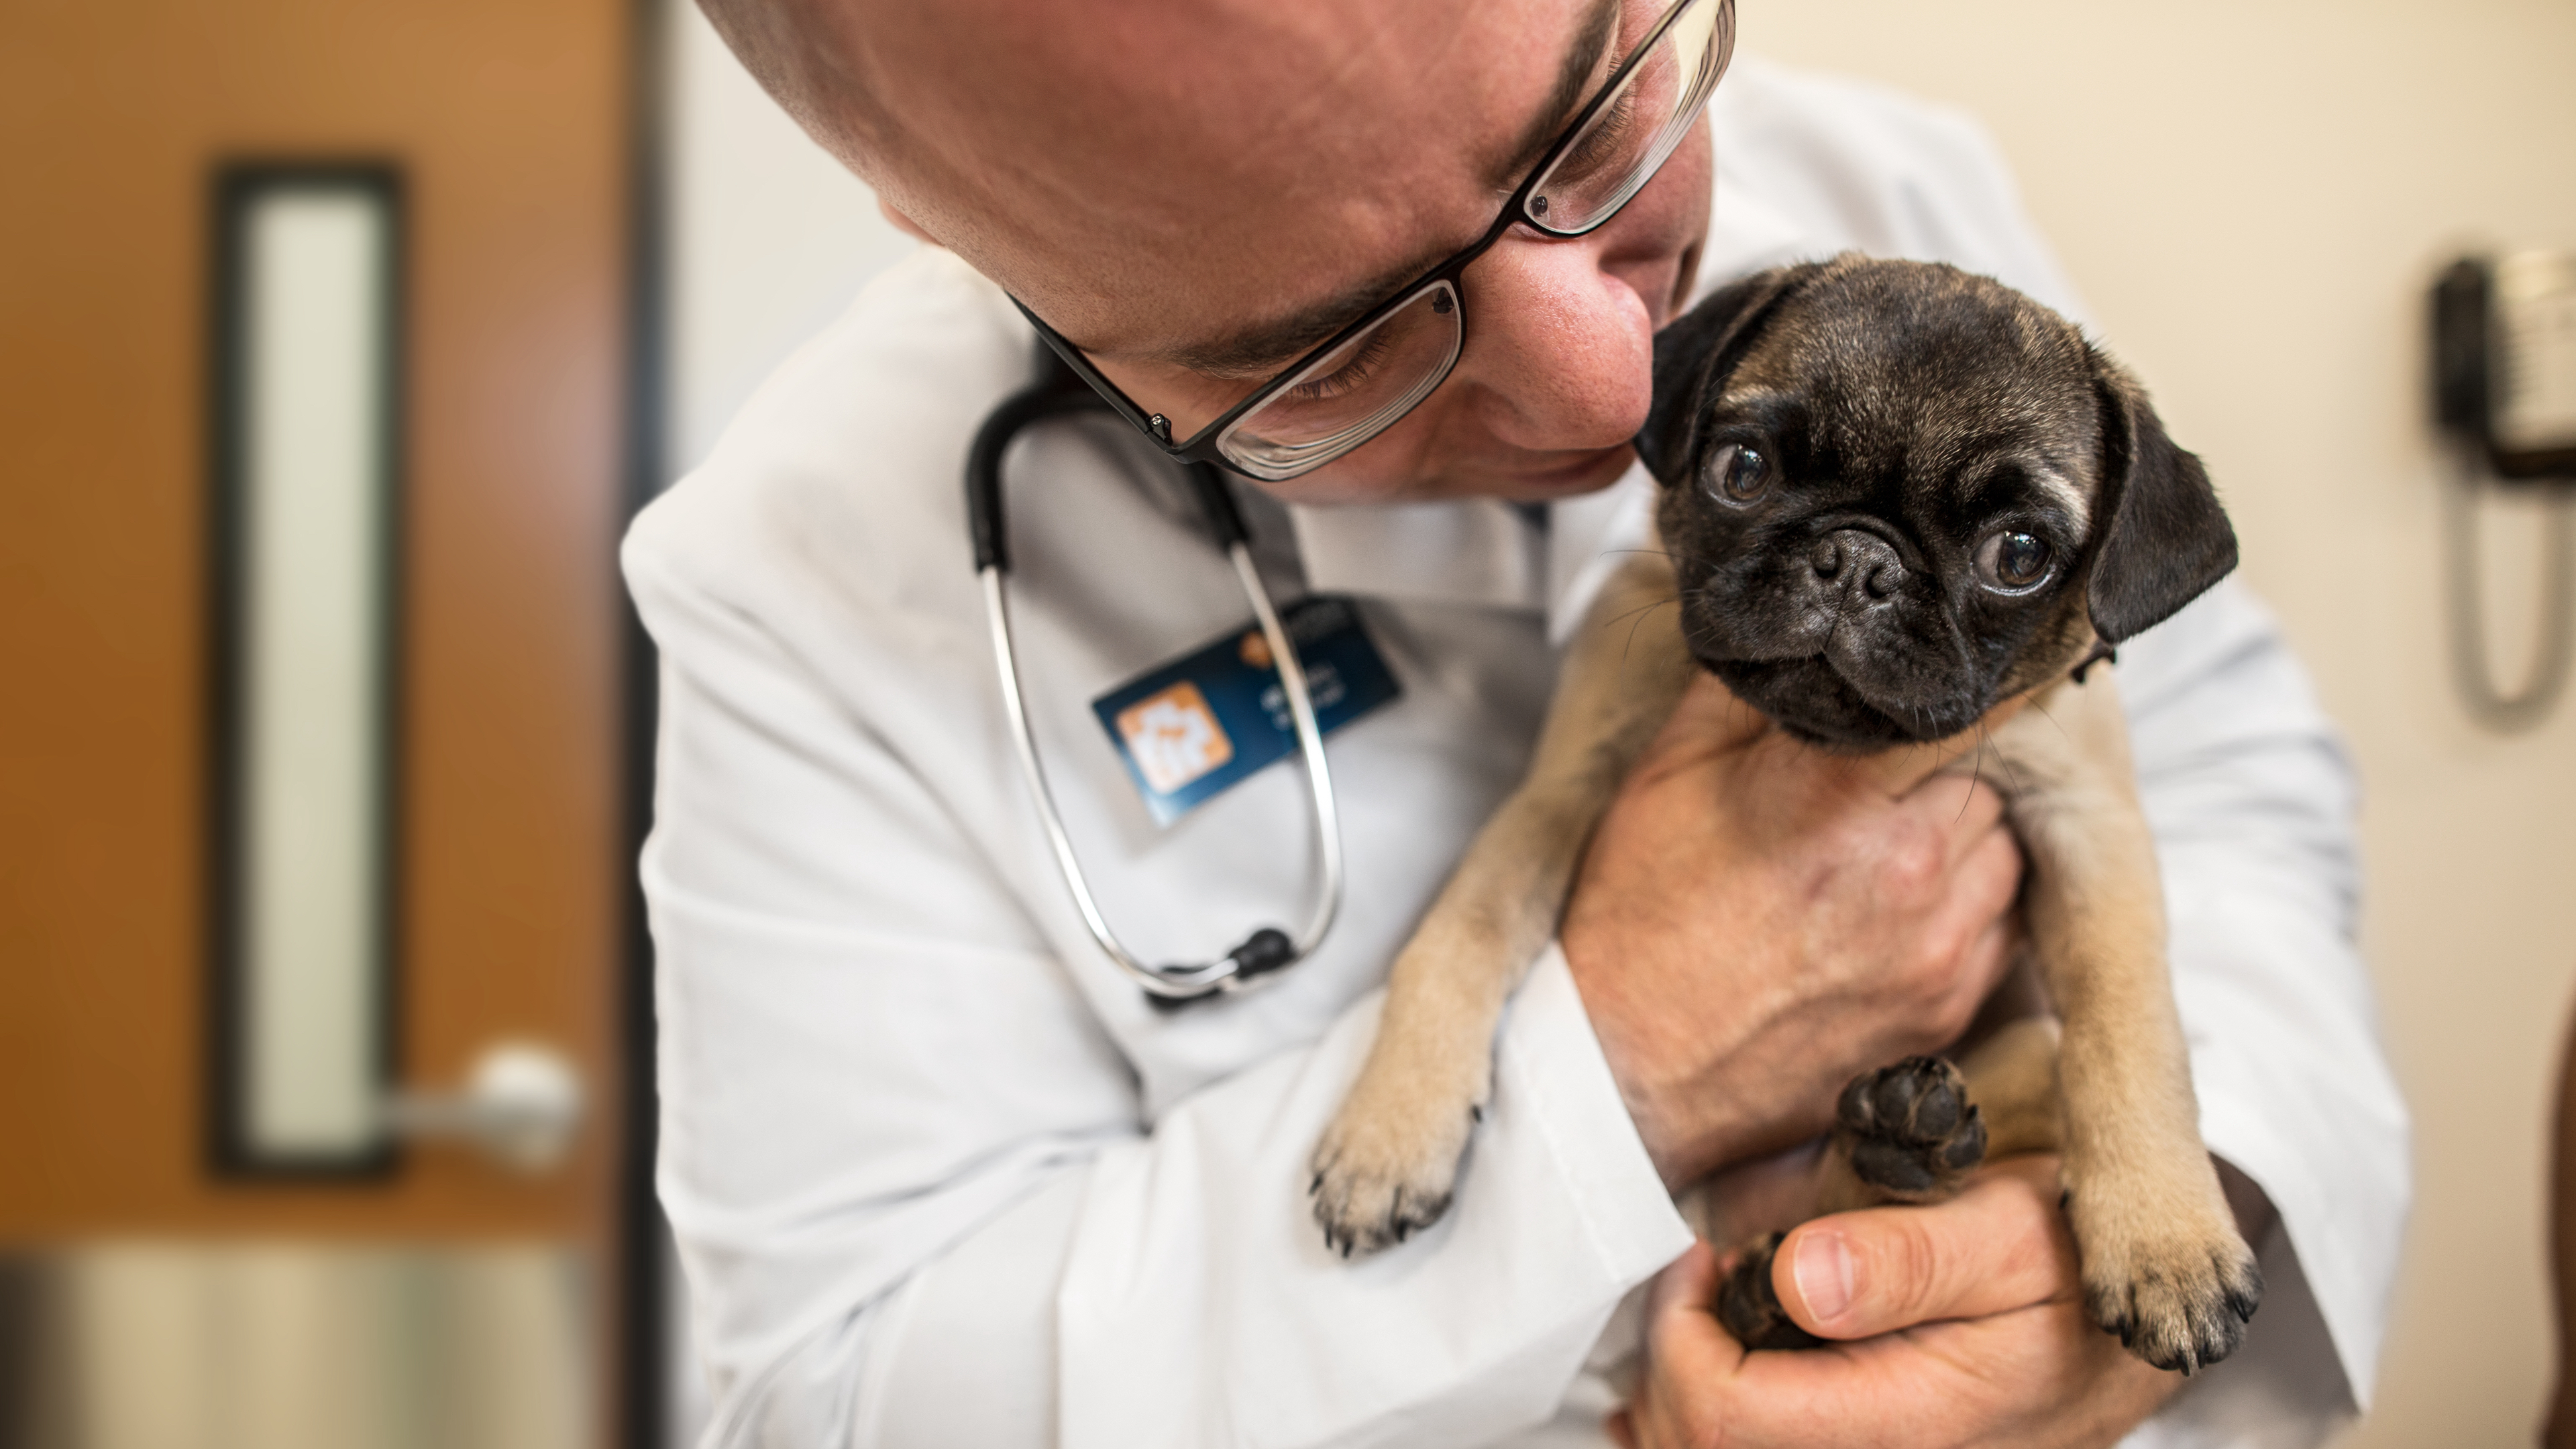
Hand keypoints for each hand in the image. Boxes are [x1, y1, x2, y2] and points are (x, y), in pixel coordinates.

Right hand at [1562, 673, 2023, 1185]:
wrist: (1625, 1073)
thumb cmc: (1636, 920)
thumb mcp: (1667, 773)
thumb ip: (1751, 688)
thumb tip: (1807, 616)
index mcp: (1835, 797)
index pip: (1966, 697)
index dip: (1980, 667)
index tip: (1981, 648)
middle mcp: (1910, 872)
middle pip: (1995, 766)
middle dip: (1956, 749)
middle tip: (1901, 750)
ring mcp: (1941, 950)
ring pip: (2010, 841)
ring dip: (1973, 822)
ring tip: (1898, 826)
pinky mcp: (1950, 1009)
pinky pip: (2005, 921)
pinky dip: (1973, 896)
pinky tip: (1905, 896)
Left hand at [1608, 1158, 2181, 1448]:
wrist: (2141, 1313)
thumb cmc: (2079, 1258)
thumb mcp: (2011, 1230)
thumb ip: (1907, 1257)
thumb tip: (1795, 1275)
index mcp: (1912, 1425)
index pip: (1723, 1416)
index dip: (1680, 1332)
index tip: (1704, 1256)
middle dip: (1670, 1365)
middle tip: (1700, 1279)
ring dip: (1683, 1396)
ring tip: (1711, 1315)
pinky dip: (1711, 1417)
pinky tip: (1718, 1366)